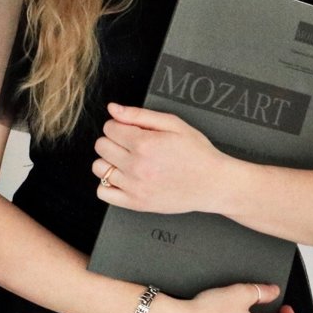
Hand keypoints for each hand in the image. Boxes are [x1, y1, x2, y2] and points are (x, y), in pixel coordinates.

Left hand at [93, 102, 233, 214]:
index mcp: (144, 144)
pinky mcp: (136, 204)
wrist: (214, 183)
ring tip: (128, 161)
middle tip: (131, 145)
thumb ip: (139, 115)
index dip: (119, 125)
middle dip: (113, 141)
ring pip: (99, 168)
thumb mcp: (173, 124)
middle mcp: (136, 166)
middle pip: (101, 146)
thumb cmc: (197, 153)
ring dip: (109, 161)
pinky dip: (107, 184)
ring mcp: (135, 187)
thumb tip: (113, 109)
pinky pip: (103, 192)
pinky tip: (123, 178)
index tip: (131, 130)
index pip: (109, 128)